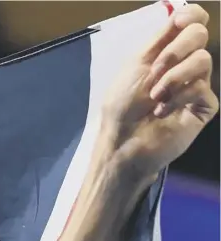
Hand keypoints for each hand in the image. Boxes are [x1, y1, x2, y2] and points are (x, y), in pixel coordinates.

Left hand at [101, 4, 217, 178]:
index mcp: (166, 52)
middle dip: (175, 49)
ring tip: (154, 97)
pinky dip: (177, 98)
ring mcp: (196, 85)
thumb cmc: (121, 107)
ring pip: (202, 60)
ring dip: (173, 77)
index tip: (179, 22)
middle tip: (155, 71)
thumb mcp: (135, 66)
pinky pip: (200, 88)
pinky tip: (161, 112)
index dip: (190, 16)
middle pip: (199, 35)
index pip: (191, 22)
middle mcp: (184, 65)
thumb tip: (181, 14)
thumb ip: (159, 40)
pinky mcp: (204, 106)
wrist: (123, 142)